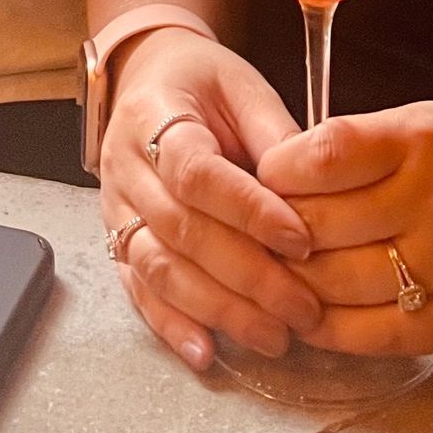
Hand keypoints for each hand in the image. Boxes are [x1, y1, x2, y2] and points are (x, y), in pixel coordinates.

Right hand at [98, 29, 322, 373]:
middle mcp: (126, 167)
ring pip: (160, 270)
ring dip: (218, 310)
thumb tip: (315, 191)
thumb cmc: (203, 83)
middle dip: (247, 277)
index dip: (249, 211)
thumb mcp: (243, 87)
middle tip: (302, 308)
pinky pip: (139, 291)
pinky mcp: (117, 242)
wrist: (146, 79)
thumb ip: (275, 135)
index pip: (197, 173)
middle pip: (181, 232)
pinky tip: (207, 353)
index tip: (301, 240)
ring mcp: (116, 209)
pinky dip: (171, 326)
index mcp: (155, 116)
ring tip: (274, 337)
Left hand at [257, 100, 432, 354]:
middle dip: (272, 231)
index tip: (259, 175)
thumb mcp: (427, 124)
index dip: (275, 171)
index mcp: (423, 140)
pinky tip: (307, 315)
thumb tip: (274, 178)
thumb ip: (360, 148)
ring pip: (335, 284)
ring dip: (291, 282)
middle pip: (319, 226)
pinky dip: (325, 329)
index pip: (320, 156)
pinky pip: (369, 334)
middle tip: (248, 231)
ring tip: (270, 272)